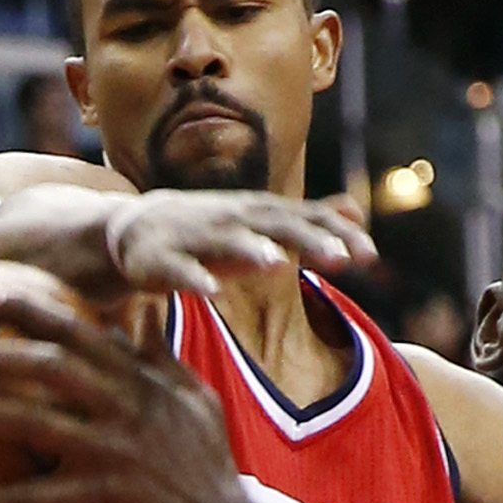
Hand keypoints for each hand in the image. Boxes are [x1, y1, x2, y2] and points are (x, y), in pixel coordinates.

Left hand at [0, 282, 258, 502]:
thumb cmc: (210, 471)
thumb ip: (163, 358)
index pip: (81, 333)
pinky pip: (31, 500)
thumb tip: (144, 310)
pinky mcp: (102, 500)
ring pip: (33, 423)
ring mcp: (112, 453)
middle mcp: (125, 409)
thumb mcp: (198, 403)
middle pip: (50, 366)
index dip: (32, 310)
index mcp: (142, 383)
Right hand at [105, 190, 376, 296]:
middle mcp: (232, 218)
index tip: (370, 254)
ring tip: (276, 262)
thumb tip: (357, 211)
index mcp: (258, 213)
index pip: (305, 218)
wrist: (132, 228)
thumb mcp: (262, 221)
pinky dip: (194, 278)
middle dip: (307, 238)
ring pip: (226, 241)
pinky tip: (210, 291)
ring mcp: (195, 237)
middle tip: (341, 255)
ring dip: (250, 249)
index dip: (337, 233)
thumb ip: (308, 219)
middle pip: (274, 226)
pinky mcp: (161, 260)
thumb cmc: (210, 229)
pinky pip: (179, 270)